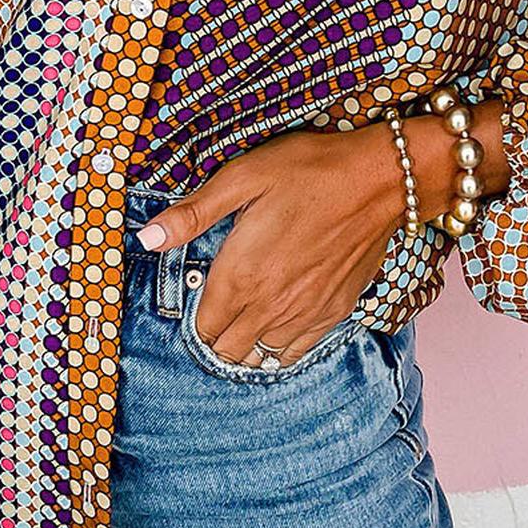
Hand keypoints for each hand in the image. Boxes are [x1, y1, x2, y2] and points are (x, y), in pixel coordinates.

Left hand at [134, 122, 415, 366]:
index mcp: (242, 275)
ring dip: (246, 344)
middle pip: (227, 350)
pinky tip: (278, 325)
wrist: (380, 179)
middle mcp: (272, 305)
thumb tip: (147, 237)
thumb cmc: (309, 170)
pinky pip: (298, 352)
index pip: (203, 326)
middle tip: (217, 306)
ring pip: (262, 357)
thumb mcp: (242, 177)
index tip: (198, 293)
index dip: (194, 314)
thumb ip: (193, 213)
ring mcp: (306, 313)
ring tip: (244, 317)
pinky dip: (281, 348)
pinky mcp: (335, 311)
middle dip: (216, 335)